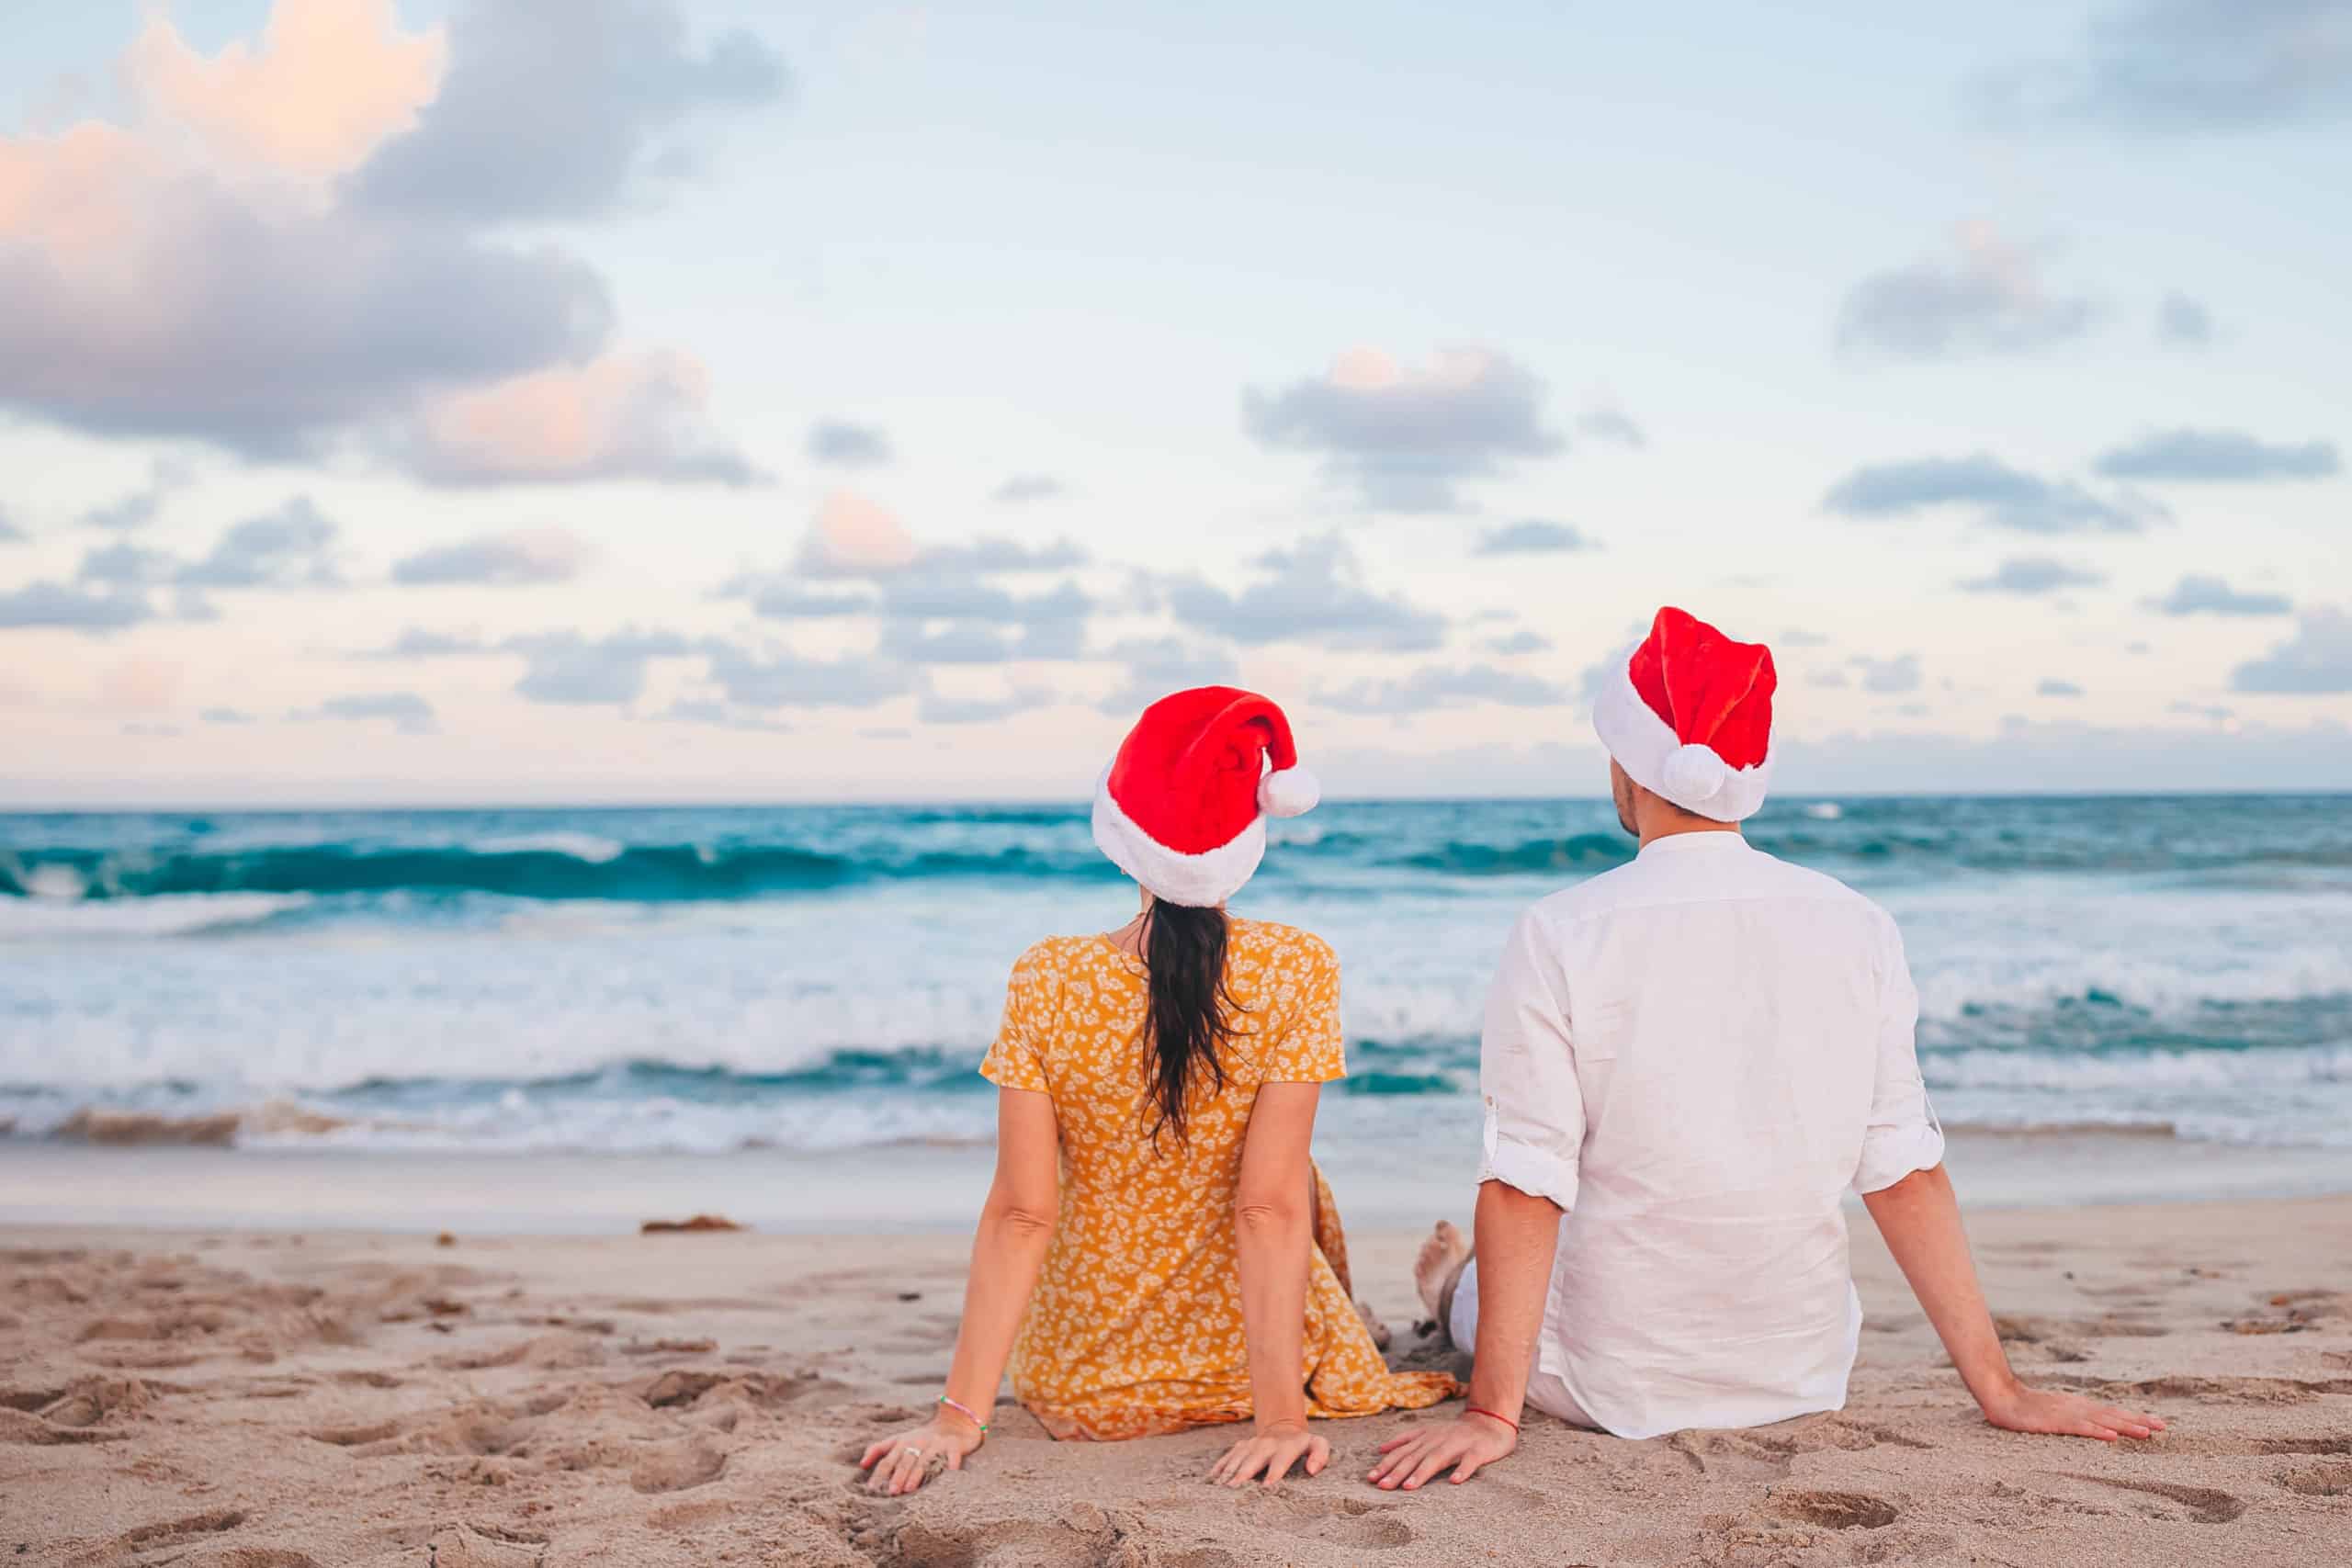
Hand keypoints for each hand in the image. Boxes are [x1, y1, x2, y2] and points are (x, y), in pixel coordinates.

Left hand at [857, 1413, 984, 1495]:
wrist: (953, 1423)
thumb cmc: (921, 1437)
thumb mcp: (899, 1440)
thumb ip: (879, 1449)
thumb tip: (862, 1464)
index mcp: (903, 1442)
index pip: (888, 1459)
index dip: (880, 1473)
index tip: (872, 1488)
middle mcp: (918, 1442)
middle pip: (906, 1460)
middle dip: (898, 1475)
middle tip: (892, 1492)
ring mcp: (936, 1444)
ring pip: (925, 1459)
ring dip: (917, 1473)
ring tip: (910, 1488)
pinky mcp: (954, 1446)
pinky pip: (952, 1455)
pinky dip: (951, 1463)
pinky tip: (949, 1474)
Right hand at [1208, 1418, 1329, 1487]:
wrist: (1283, 1427)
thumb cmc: (1302, 1445)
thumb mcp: (1318, 1444)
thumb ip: (1320, 1455)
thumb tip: (1312, 1470)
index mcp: (1287, 1446)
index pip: (1280, 1460)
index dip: (1274, 1472)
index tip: (1266, 1486)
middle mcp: (1267, 1444)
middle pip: (1254, 1459)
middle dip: (1244, 1473)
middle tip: (1234, 1488)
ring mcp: (1252, 1444)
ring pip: (1239, 1457)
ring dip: (1229, 1471)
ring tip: (1221, 1486)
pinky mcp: (1241, 1446)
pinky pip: (1228, 1456)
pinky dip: (1220, 1466)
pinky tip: (1212, 1479)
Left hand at [1367, 1411, 1516, 1489]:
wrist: (1490, 1423)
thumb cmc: (1456, 1433)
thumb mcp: (1428, 1432)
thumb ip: (1406, 1440)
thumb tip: (1381, 1449)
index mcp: (1426, 1436)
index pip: (1402, 1452)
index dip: (1386, 1464)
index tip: (1371, 1478)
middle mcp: (1438, 1439)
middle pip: (1415, 1457)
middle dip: (1397, 1472)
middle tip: (1382, 1486)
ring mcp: (1457, 1444)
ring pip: (1437, 1459)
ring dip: (1422, 1473)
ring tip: (1409, 1487)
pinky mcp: (1477, 1451)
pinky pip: (1469, 1462)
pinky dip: (1462, 1471)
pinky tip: (1454, 1481)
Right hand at [1980, 1381, 2164, 1441]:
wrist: (1999, 1395)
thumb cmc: (2024, 1407)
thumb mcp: (2053, 1412)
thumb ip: (2072, 1418)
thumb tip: (2093, 1424)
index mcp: (2078, 1406)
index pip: (2112, 1412)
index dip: (2134, 1417)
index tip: (2157, 1423)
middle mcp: (2077, 1407)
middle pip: (2113, 1414)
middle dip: (2139, 1420)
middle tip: (2163, 1426)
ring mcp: (2067, 1413)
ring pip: (2102, 1420)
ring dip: (2125, 1425)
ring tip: (2147, 1432)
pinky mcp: (2054, 1421)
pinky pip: (2080, 1427)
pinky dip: (2098, 1431)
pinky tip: (2112, 1436)